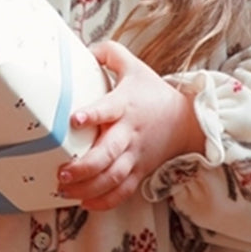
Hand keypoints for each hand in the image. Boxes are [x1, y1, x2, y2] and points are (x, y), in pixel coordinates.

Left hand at [57, 41, 205, 210]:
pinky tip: (84, 203)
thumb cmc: (153, 93)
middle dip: (84, 166)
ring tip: (66, 190)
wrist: (187, 120)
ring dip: (88, 187)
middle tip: (63, 171)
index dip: (92, 115)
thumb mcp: (134, 66)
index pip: (109, 109)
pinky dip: (104, 201)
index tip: (75, 119)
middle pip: (108, 154)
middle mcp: (129, 133)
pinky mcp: (140, 170)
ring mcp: (135, 155)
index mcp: (126, 105)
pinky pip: (123, 191)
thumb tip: (85, 48)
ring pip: (113, 177)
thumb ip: (109, 53)